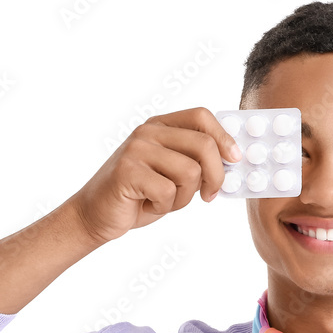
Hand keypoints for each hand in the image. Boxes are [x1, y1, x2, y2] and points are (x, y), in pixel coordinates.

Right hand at [68, 107, 241, 244]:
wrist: (96, 215)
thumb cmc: (139, 196)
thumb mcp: (171, 173)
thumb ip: (196, 161)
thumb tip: (235, 161)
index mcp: (160, 126)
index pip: (202, 116)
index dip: (225, 137)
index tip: (236, 160)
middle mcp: (148, 132)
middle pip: (204, 145)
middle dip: (216, 176)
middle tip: (210, 196)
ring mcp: (136, 149)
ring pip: (190, 172)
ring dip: (185, 197)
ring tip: (166, 201)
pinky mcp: (127, 172)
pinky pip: (168, 191)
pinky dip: (164, 207)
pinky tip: (147, 205)